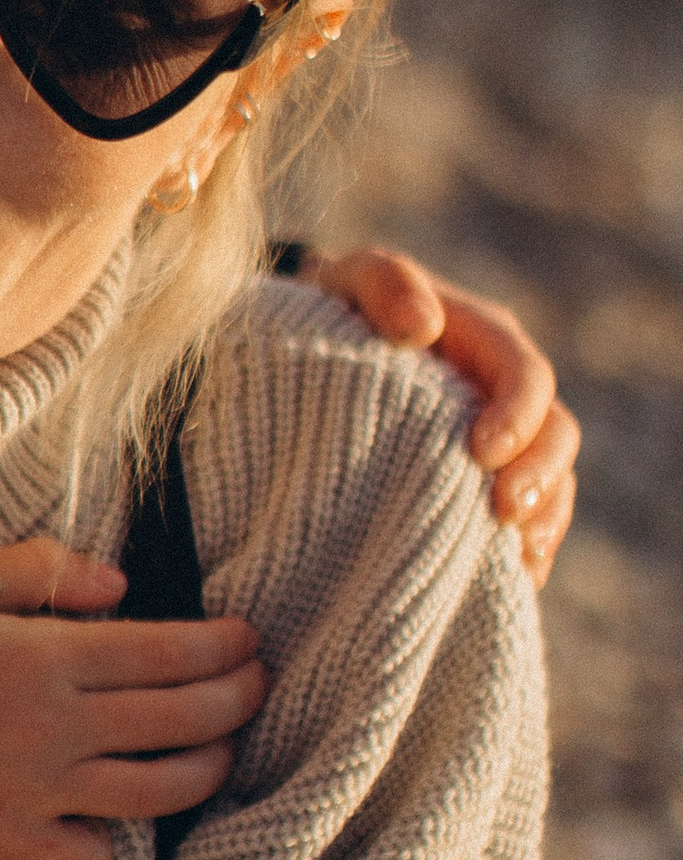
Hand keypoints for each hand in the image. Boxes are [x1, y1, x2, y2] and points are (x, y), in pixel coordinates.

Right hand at [0, 538, 267, 859]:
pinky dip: (112, 845)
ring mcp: (40, 792)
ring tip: (223, 753)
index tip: (253, 638)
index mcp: (47, 659)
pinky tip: (115, 824)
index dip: (222, 647)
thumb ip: (40, 571)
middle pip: (179, 721)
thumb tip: (121, 584)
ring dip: (205, 772)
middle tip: (260, 685)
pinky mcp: (10, 841)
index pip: (167, 653)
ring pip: (156, 792)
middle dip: (235, 701)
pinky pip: (88, 857)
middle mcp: (59, 729)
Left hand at [300, 250, 577, 584]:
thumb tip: (422, 326)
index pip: (526, 379)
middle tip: (506, 513)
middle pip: (554, 437)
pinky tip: (508, 578)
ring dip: (540, 521)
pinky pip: (520, 523)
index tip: (482, 452)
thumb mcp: (349, 281)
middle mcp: (503, 396)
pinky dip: (521, 551)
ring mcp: (497, 445)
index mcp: (485, 342)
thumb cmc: (334, 309)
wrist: (305, 353)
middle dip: (540, 477)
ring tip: (513, 557)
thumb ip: (384, 282)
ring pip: (549, 485)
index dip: (517, 416)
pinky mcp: (477, 487)